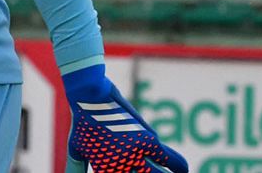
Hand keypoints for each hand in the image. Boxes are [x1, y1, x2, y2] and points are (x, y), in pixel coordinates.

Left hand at [63, 65, 187, 172]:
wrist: (89, 95)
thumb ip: (77, 166)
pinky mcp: (148, 140)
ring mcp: (135, 155)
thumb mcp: (76, 148)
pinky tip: (184, 171)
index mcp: (106, 170)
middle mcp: (121, 167)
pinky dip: (177, 165)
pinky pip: (168, 158)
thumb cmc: (82, 121)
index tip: (136, 171)